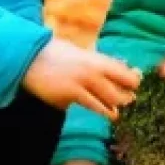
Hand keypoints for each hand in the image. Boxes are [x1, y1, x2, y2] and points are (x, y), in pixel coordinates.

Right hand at [23, 38, 140, 118]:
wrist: (30, 57)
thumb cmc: (55, 52)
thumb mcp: (80, 52)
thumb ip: (99, 61)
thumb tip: (121, 65)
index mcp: (96, 60)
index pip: (125, 74)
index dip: (133, 81)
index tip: (133, 85)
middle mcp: (91, 73)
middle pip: (120, 92)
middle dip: (126, 98)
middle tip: (128, 100)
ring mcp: (80, 85)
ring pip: (107, 103)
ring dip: (113, 109)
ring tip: (115, 112)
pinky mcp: (69, 97)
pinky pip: (90, 106)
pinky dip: (97, 109)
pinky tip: (103, 112)